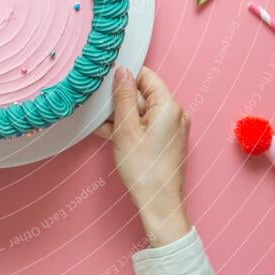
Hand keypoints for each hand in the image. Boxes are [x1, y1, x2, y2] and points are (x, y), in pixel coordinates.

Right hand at [94, 66, 191, 247]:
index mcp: (168, 106)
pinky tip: (109, 133)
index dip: (125, 76)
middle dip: (120, 100)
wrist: (158, 203)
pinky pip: (145, 124)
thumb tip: (121, 71)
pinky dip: (128, 127)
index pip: (146, 76)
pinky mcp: (166, 140)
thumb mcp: (125, 128)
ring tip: (102, 125)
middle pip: (143, 93)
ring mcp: (171, 127)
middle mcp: (174, 113)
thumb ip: (123, 97)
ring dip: (120, 115)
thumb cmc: (144, 169)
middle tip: (100, 109)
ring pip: (141, 110)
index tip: (106, 81)